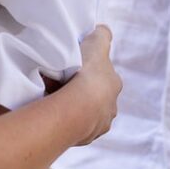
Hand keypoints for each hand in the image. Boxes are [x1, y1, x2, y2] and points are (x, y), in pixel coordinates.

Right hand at [63, 25, 121, 145]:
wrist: (78, 108)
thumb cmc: (88, 74)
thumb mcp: (96, 44)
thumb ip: (102, 35)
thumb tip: (103, 31)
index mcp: (114, 84)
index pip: (104, 75)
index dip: (89, 70)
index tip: (75, 66)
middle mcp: (111, 106)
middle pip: (95, 95)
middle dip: (81, 89)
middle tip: (62, 82)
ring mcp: (99, 124)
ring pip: (86, 112)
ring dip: (75, 106)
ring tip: (55, 98)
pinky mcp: (86, 137)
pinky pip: (76, 126)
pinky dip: (68, 119)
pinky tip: (57, 112)